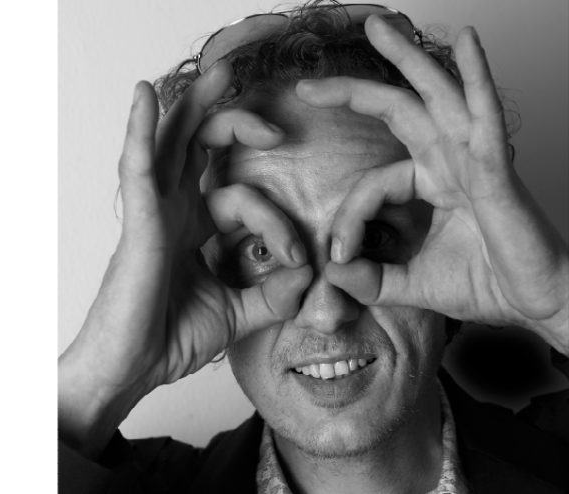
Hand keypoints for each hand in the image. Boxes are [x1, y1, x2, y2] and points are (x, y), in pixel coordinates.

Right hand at [59, 61, 311, 456]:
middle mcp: (173, 211)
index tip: (300, 262)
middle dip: (233, 122)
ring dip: (196, 105)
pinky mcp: (139, 221)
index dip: (279, 223)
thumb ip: (273, 295)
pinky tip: (144, 95)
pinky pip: (139, 166)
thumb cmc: (167, 339)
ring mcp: (154, 212)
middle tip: (273, 124)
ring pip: (173, 142)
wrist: (132, 370)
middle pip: (200, 148)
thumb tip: (309, 276)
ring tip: (220, 72)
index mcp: (192, 228)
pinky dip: (141, 128)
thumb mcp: (237, 313)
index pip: (243, 197)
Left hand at [295, 15, 568, 350]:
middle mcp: (452, 160)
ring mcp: (475, 158)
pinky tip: (467, 40)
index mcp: (433, 181)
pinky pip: (484, 114)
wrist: (538, 301)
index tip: (338, 254)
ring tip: (379, 27)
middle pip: (399, 109)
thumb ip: (371, 280)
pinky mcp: (497, 167)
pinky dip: (476, 74)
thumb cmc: (488, 285)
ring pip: (437, 96)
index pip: (373, 182)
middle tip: (309, 80)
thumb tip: (333, 273)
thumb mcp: (411, 284)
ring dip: (409, 59)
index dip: (348, 217)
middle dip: (356, 88)